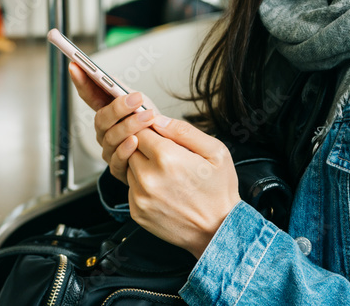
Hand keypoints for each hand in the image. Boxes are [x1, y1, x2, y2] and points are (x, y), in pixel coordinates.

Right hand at [67, 62, 160, 184]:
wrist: (166, 155)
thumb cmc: (152, 127)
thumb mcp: (141, 103)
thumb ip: (124, 91)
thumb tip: (110, 77)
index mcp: (108, 112)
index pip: (89, 95)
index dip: (80, 81)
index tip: (75, 65)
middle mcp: (104, 131)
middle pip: (101, 118)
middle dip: (118, 107)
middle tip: (136, 98)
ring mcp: (109, 150)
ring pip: (111, 137)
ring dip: (130, 125)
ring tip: (147, 117)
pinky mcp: (118, 168)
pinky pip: (118, 159)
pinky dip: (127, 149)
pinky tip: (136, 141)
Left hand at [126, 117, 240, 258]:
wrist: (218, 231)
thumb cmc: (219, 190)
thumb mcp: (215, 151)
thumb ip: (183, 131)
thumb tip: (158, 119)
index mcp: (167, 157)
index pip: (141, 130)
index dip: (150, 129)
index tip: (158, 133)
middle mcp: (148, 177)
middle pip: (131, 148)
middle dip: (145, 147)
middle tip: (166, 155)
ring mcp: (140, 197)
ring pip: (129, 168)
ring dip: (142, 166)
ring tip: (166, 174)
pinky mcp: (137, 212)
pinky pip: (131, 188)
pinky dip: (142, 186)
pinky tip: (162, 190)